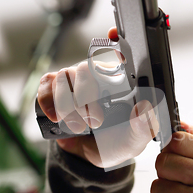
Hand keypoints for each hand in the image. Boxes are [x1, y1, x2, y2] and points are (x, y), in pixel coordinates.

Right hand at [37, 27, 158, 166]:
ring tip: (79, 126)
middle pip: (86, 67)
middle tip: (94, 121)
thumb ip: (143, 128)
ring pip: (65, 76)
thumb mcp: (134, 140)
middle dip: (86, 95)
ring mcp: (75, 83)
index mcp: (120, 83)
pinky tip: (56, 116)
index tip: (112, 37)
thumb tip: (146, 110)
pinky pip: (47, 84)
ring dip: (68, 104)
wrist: (90, 156)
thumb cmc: (116, 142)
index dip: (114, 42)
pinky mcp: (55, 92)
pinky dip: (48, 100)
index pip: (117, 55)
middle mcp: (97, 77)